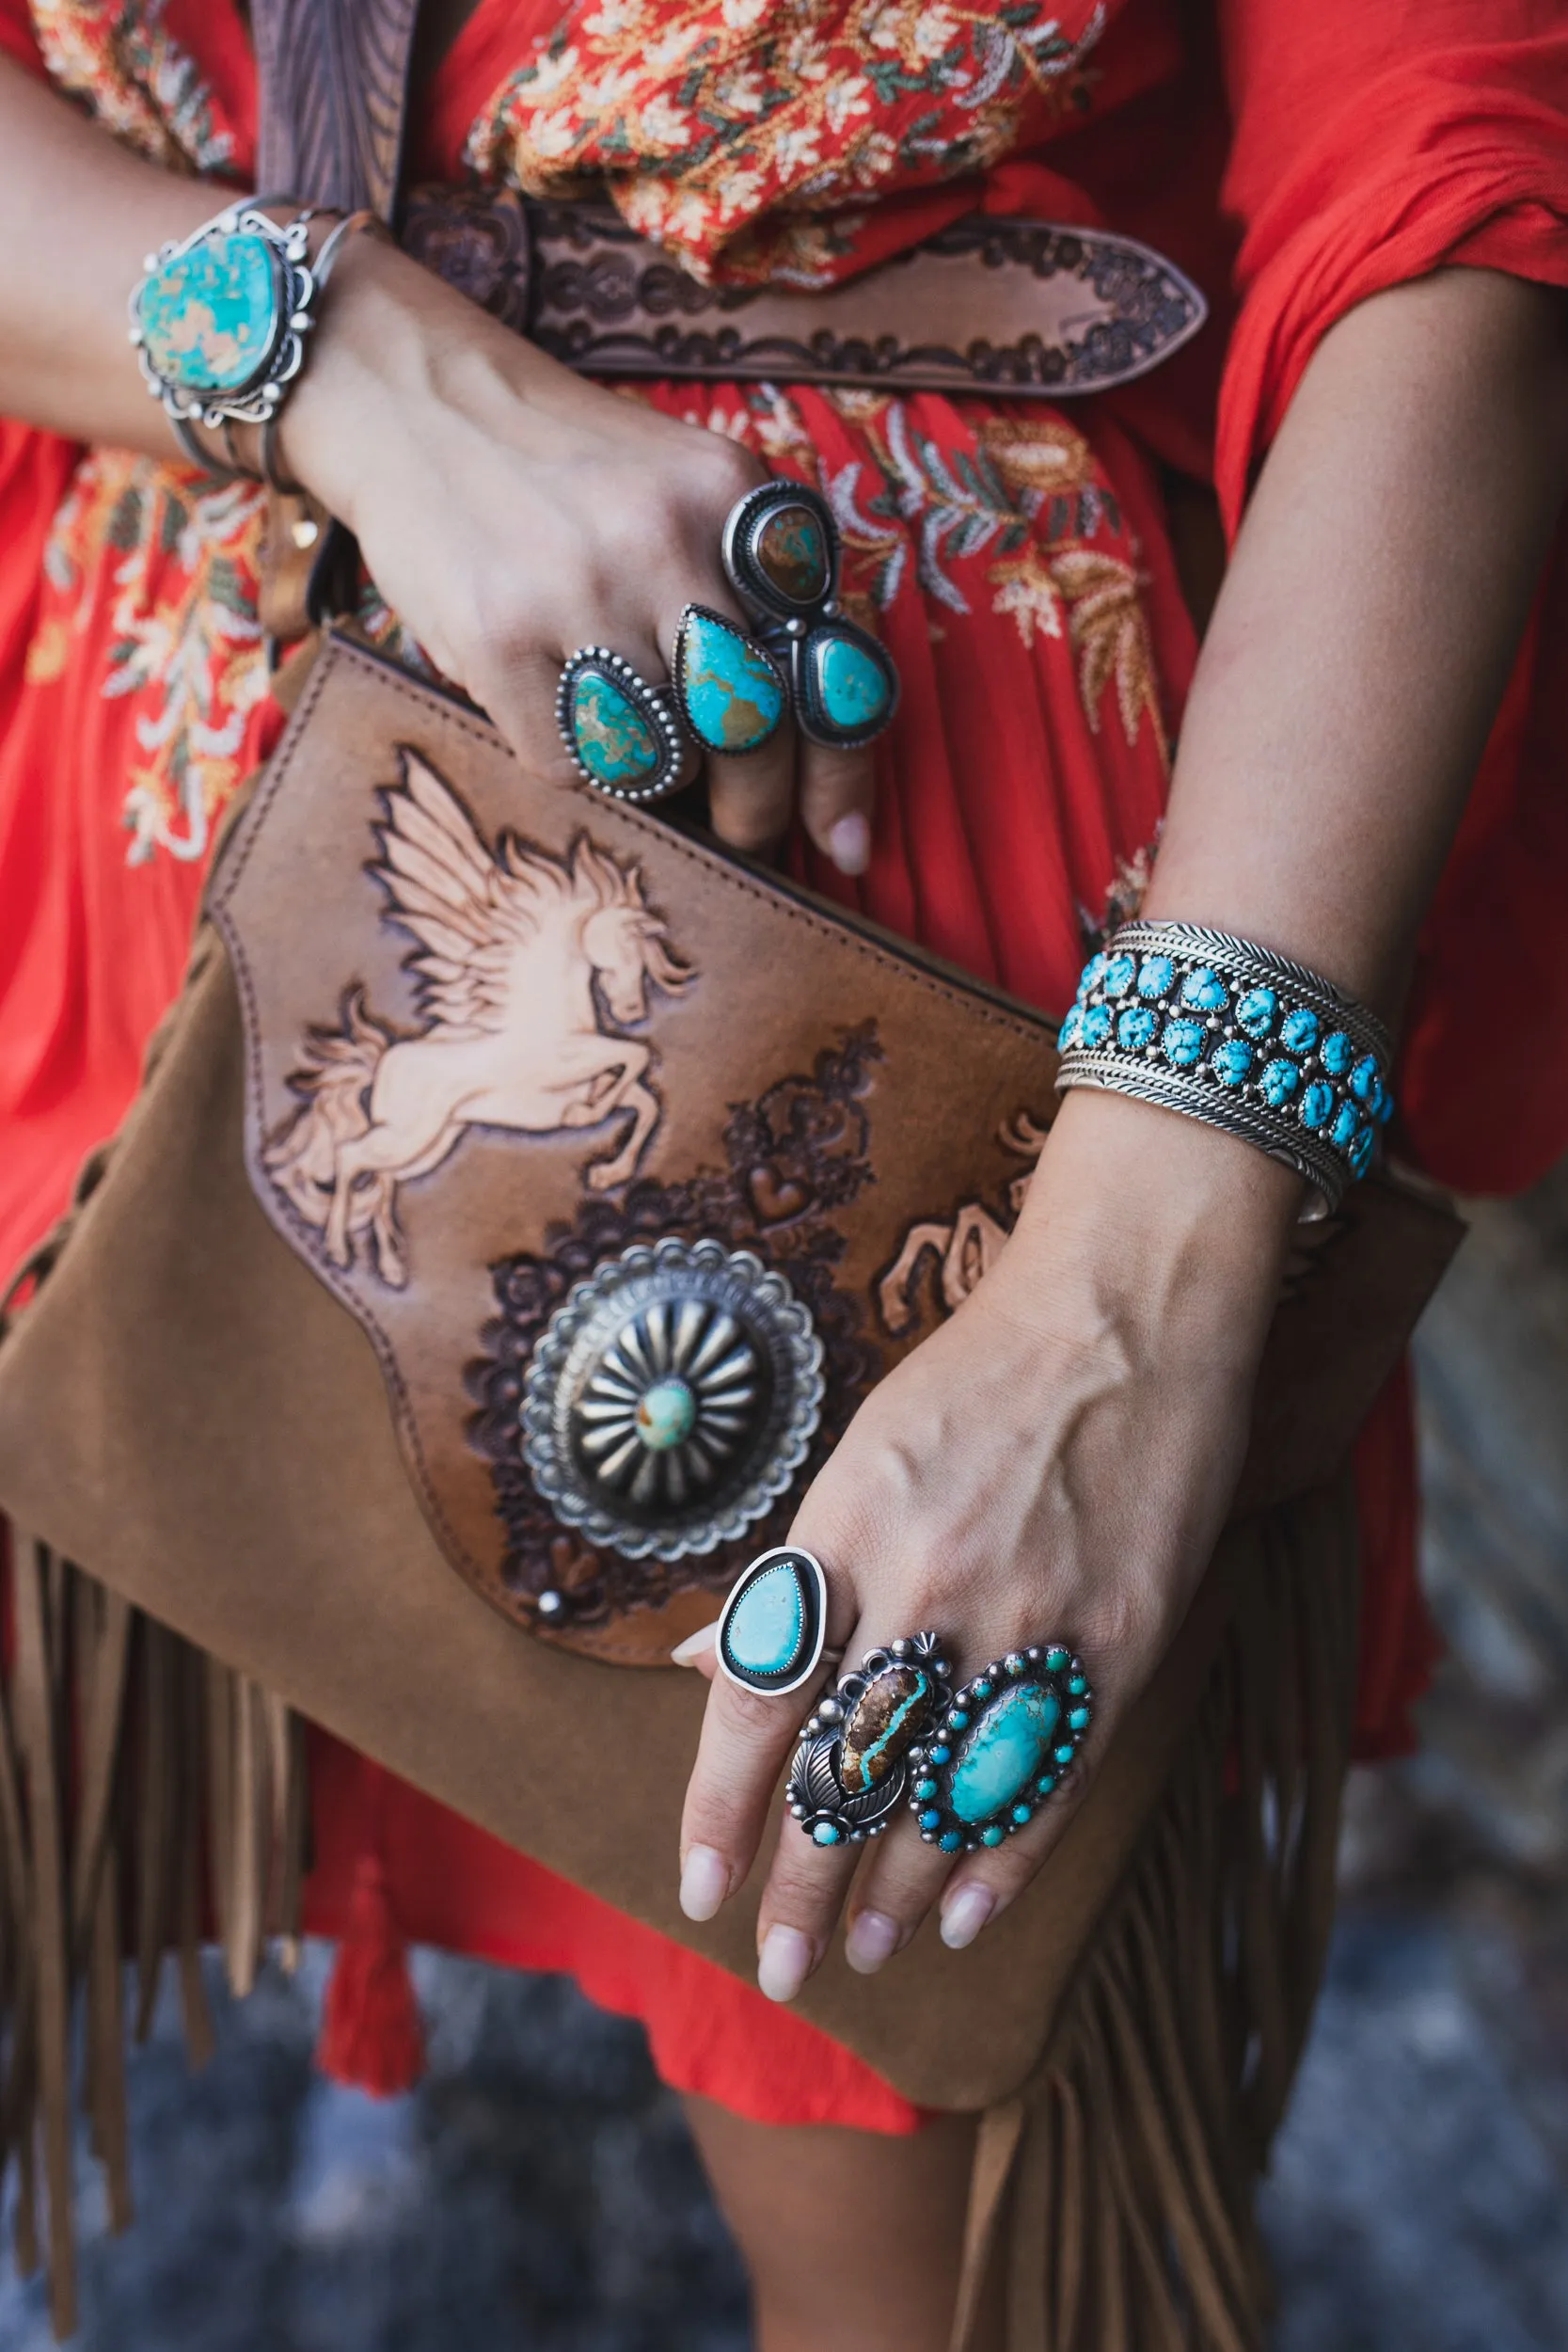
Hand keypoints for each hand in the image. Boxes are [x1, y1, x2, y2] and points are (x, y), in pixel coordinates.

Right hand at [280, 234, 874, 871]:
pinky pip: (571, 766)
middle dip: (756, 808)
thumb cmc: (574, 473)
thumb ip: (761, 591)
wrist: (421, 404)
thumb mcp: (689, 490)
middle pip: (753, 731)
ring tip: (636, 739)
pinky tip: (558, 711)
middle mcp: (668, 537)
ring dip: (658, 778)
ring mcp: (579, 587)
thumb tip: (817, 761)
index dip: (841, 772)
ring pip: (663, 762)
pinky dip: (575, 765)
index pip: (825, 664)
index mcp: (737, 499)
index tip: (844, 840)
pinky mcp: (498, 637)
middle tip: (743, 829)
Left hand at [674, 1091, 1301, 1998]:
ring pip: (946, 1793)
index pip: (759, 1701)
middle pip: (847, 1770)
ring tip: (860, 1949)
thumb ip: (793, 1572)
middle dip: (801, 1886)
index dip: (719, 1808)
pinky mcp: (1120, 1638)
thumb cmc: (976, 1378)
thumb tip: (712, 1663)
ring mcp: (1031, 1616)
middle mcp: (928, 1584)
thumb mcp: (857, 1456)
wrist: (1124, 1314)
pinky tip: (965, 1913)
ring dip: (895, 1888)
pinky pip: (1048, 1774)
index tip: (697, 1887)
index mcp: (845, 1530)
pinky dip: (1003, 1858)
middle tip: (777, 1969)